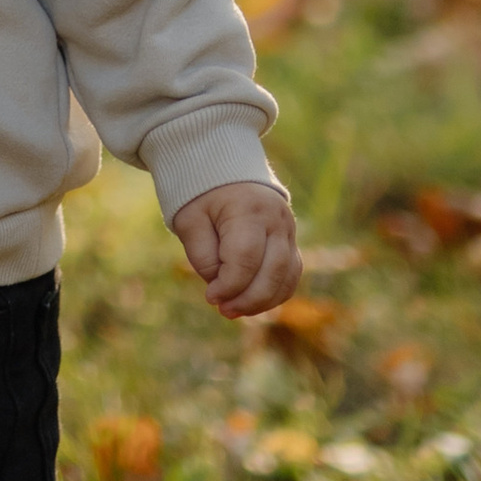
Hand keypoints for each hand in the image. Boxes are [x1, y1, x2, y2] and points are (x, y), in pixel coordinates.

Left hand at [171, 183, 302, 317]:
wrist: (223, 170)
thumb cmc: (201, 197)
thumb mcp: (190, 220)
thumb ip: (203, 255)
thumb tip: (220, 287)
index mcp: (249, 209)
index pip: (245, 259)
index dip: (229, 285)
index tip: (210, 297)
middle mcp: (276, 219)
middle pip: (272, 271)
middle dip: (248, 299)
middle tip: (224, 311)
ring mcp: (288, 230)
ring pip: (287, 277)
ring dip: (263, 301)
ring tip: (235, 310)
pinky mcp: (290, 240)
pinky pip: (291, 274)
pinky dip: (275, 294)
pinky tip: (252, 303)